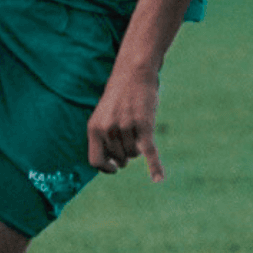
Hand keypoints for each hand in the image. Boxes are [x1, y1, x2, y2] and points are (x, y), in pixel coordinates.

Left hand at [87, 65, 163, 181]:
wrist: (133, 73)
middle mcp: (107, 128)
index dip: (106, 167)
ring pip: (134, 154)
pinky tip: (158, 179)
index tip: (114, 167)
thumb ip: (103, 138)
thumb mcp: (103, 115)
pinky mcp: (144, 125)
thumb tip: (112, 163)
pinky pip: (149, 152)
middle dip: (126, 153)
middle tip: (130, 136)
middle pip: (119, 158)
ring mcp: (125, 126)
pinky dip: (155, 167)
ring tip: (137, 129)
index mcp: (94, 128)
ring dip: (138, 148)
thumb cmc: (119, 97)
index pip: (96, 161)